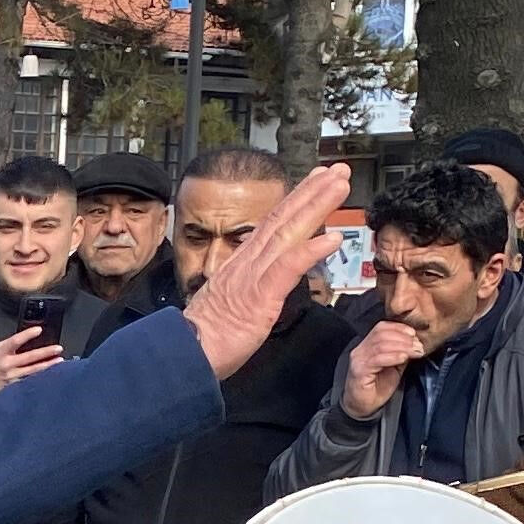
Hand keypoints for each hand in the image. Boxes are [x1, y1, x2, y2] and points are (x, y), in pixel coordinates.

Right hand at [0, 326, 62, 395]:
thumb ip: (11, 344)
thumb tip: (30, 337)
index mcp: (0, 352)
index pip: (15, 341)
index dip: (27, 335)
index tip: (39, 330)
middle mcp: (6, 365)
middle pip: (29, 357)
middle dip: (46, 352)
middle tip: (58, 348)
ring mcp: (12, 377)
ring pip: (34, 371)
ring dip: (49, 365)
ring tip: (60, 360)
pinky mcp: (16, 388)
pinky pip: (32, 381)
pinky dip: (43, 377)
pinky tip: (52, 374)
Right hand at [183, 161, 354, 378]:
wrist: (183, 353)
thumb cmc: (206, 338)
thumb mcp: (230, 304)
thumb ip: (249, 287)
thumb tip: (264, 284)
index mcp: (242, 264)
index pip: (273, 223)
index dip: (296, 200)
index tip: (317, 181)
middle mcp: (247, 261)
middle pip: (283, 217)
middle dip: (312, 192)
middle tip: (338, 170)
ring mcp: (253, 276)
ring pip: (289, 232)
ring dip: (316, 206)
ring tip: (340, 185)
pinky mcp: (259, 296)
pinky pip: (288, 268)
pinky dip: (311, 250)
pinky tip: (333, 238)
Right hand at [339, 315, 420, 419]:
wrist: (362, 407)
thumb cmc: (377, 387)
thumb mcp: (393, 366)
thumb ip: (400, 353)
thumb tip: (415, 343)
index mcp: (367, 346)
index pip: (381, 327)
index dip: (399, 328)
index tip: (414, 334)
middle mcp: (360, 350)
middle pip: (382, 334)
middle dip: (404, 338)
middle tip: (418, 345)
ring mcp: (359, 360)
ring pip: (381, 345)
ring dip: (402, 346)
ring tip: (415, 352)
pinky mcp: (359, 371)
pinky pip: (377, 359)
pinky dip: (392, 356)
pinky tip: (403, 358)